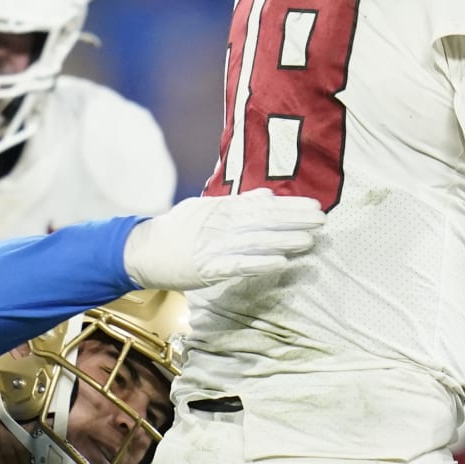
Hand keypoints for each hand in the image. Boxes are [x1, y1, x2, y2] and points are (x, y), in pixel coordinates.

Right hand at [123, 190, 324, 290]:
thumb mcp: (205, 207)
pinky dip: (260, 264)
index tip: (314, 205)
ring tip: (308, 240)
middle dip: (294, 220)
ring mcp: (215, 246)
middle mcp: (221, 224)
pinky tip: (280, 262)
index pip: (262, 205)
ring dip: (284, 240)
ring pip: (256, 241)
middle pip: (264, 220)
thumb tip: (267, 195)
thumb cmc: (177, 229)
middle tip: (321, 220)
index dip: (290, 206)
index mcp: (222, 208)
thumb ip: (238, 202)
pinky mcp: (208, 268)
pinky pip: (238, 265)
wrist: (143, 250)